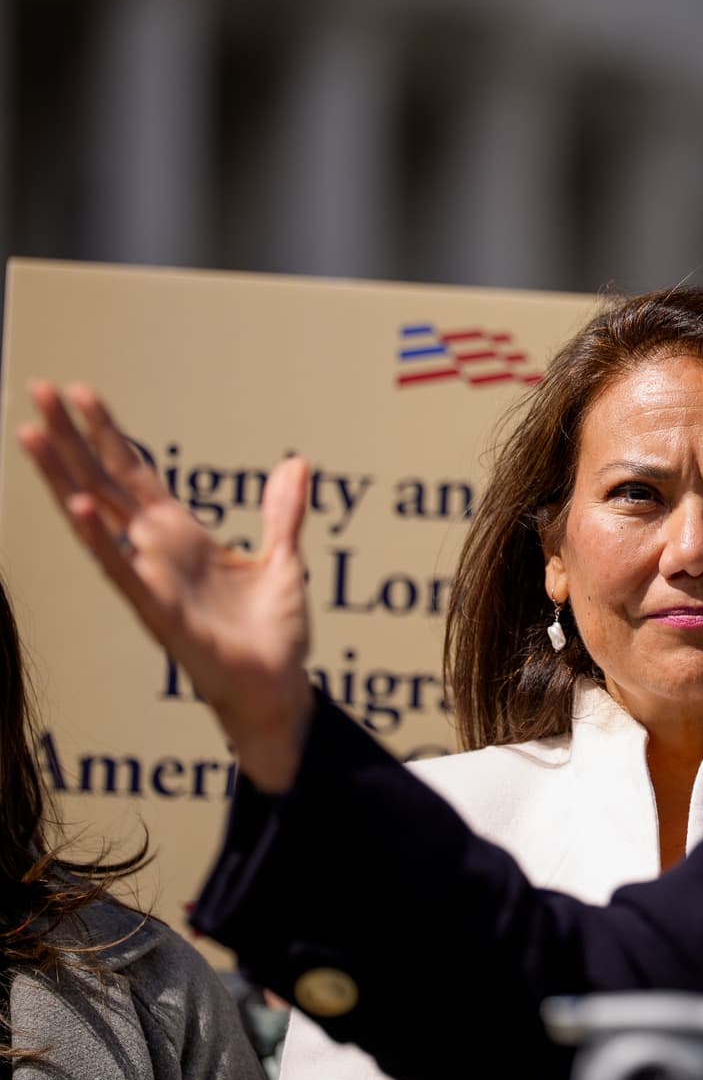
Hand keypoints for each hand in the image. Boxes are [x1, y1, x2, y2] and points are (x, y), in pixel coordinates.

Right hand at [18, 382, 313, 791]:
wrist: (279, 690)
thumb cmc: (272, 635)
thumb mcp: (285, 561)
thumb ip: (283, 513)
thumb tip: (295, 464)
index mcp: (182, 538)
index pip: (134, 475)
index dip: (109, 434)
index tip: (80, 392)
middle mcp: (157, 553)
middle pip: (103, 483)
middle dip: (70, 438)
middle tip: (38, 388)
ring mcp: (151, 581)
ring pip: (95, 520)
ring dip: (63, 477)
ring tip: (29, 434)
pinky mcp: (160, 613)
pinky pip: (123, 571)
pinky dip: (101, 540)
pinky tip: (77, 507)